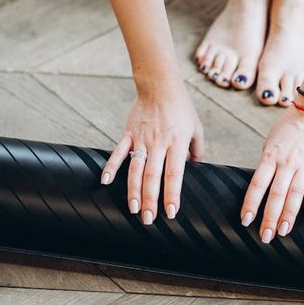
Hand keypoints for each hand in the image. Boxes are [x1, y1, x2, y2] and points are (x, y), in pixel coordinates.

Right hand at [100, 80, 203, 223]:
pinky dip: (111, 167)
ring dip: (133, 191)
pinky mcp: (128, 134)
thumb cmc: (181, 108)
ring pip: (135, 169)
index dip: (171, 195)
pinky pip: (118, 153)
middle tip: (148, 220)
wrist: (159, 85)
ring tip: (133, 209)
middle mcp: (158, 143)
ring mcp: (141, 139)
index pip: (174, 175)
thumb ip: (197, 150)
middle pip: (152, 177)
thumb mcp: (196, 128)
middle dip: (150, 200)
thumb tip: (197, 168)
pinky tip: (105, 182)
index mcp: (177, 144)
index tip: (171, 212)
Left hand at [241, 105, 303, 242]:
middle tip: (265, 236)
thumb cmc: (289, 128)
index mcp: (270, 157)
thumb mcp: (270, 143)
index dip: (251, 204)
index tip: (246, 220)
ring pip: (295, 194)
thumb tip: (260, 186)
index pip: (257, 185)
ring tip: (283, 232)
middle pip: (276, 195)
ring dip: (289, 215)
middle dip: (269, 218)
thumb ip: (266, 163)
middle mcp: (286, 163)